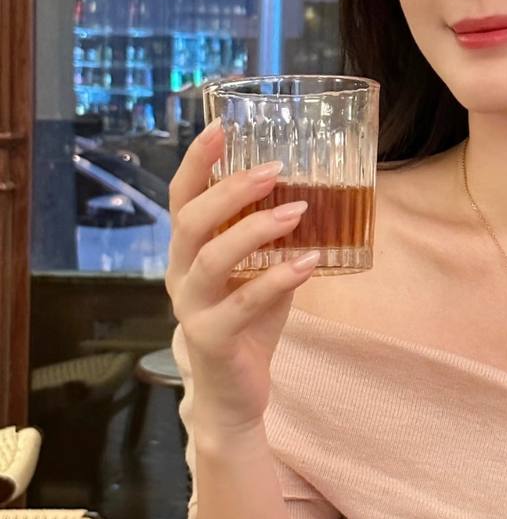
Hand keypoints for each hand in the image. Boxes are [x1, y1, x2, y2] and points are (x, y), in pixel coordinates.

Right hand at [165, 122, 319, 433]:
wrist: (234, 394)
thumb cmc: (249, 322)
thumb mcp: (260, 271)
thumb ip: (273, 237)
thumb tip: (313, 190)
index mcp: (187, 251)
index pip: (181, 196)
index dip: (197, 159)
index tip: (222, 124)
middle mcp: (180, 274)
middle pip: (191, 220)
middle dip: (232, 189)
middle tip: (274, 169)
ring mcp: (192, 308)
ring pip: (212, 259)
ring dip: (257, 229)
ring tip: (299, 210)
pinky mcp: (212, 339)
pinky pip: (243, 304)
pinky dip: (278, 279)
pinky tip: (308, 263)